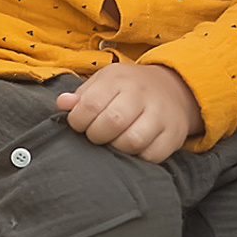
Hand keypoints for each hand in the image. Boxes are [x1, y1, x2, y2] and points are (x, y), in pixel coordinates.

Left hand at [57, 64, 201, 162]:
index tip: (79, 124)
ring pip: (133, 141)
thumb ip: (82, 95)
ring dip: (117, 147)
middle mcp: (141, 94)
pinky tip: (133, 148)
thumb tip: (63, 104)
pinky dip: (139, 157)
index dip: (78, 120)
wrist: (174, 87)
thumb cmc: (129, 88)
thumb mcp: (104, 82)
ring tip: (114, 141)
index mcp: (119, 79)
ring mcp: (161, 114)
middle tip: (96, 135)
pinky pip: (152, 155)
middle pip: (113, 122)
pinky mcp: (174, 134)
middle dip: (96, 135)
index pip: (91, 104)